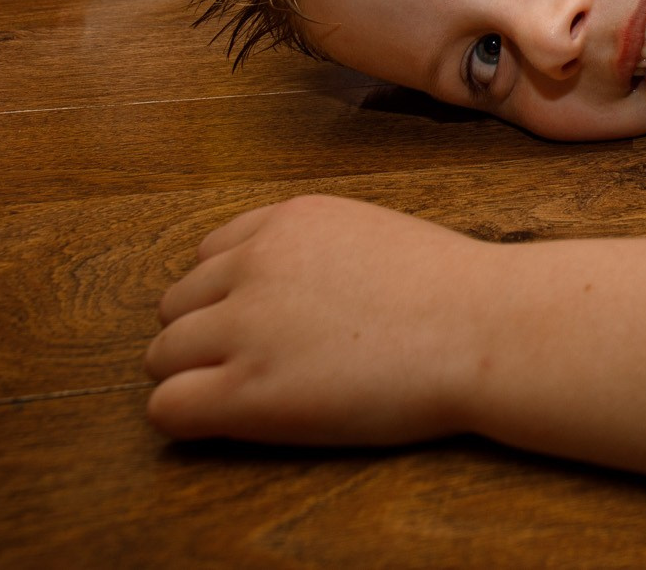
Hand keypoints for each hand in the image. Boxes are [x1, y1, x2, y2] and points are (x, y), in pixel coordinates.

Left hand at [146, 196, 496, 445]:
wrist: (483, 328)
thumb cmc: (451, 291)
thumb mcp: (372, 235)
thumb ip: (314, 251)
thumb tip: (287, 291)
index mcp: (287, 222)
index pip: (208, 256)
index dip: (227, 296)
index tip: (259, 324)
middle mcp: (254, 264)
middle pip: (176, 305)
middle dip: (204, 336)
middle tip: (256, 367)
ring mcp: (245, 326)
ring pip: (162, 354)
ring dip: (193, 376)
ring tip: (249, 397)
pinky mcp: (246, 389)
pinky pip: (166, 406)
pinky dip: (186, 417)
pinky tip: (232, 422)